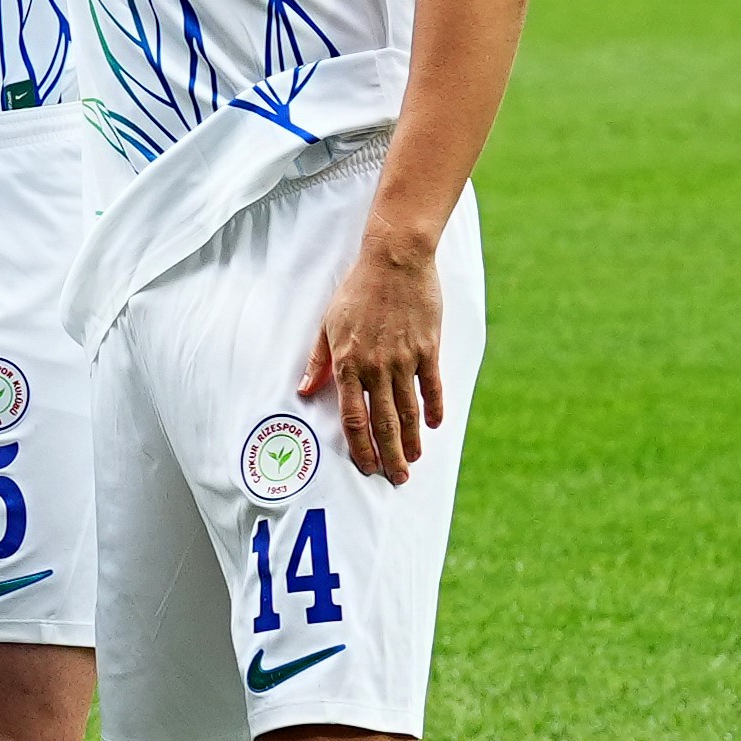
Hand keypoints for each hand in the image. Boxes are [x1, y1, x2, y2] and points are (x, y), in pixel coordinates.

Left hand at [302, 232, 446, 482]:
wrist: (394, 261)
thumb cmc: (356, 292)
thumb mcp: (327, 325)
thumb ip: (318, 362)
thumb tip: (305, 390)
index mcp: (348, 363)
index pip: (353, 417)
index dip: (360, 446)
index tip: (366, 466)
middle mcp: (377, 367)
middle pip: (383, 422)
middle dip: (390, 455)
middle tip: (396, 479)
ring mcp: (405, 359)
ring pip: (409, 410)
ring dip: (412, 440)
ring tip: (414, 460)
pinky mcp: (429, 348)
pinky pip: (433, 386)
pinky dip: (435, 408)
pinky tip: (435, 425)